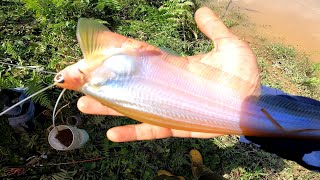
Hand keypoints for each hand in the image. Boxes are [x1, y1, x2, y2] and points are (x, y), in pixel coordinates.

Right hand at [77, 7, 259, 141]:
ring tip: (82, 102)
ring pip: (130, 106)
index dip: (112, 53)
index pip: (135, 56)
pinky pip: (150, 129)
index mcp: (171, 66)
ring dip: (106, 105)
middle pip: (124, 82)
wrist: (254, 103)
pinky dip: (132, 132)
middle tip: (69, 77)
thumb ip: (213, 29)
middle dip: (97, 79)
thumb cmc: (242, 75)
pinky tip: (111, 134)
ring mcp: (167, 106)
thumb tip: (201, 11)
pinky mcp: (175, 125)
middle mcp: (163, 86)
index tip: (88, 50)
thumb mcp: (229, 46)